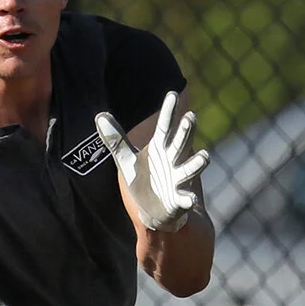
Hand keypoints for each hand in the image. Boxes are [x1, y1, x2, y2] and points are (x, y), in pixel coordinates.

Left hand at [95, 90, 209, 230]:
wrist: (152, 211)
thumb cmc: (143, 180)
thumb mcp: (125, 159)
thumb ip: (115, 139)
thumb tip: (100, 115)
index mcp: (160, 149)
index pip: (164, 127)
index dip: (168, 112)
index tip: (173, 94)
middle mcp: (173, 161)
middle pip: (180, 143)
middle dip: (186, 131)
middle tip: (191, 116)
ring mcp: (178, 180)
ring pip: (189, 169)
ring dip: (197, 163)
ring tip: (205, 156)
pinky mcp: (179, 200)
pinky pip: (185, 199)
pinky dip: (188, 199)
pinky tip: (190, 199)